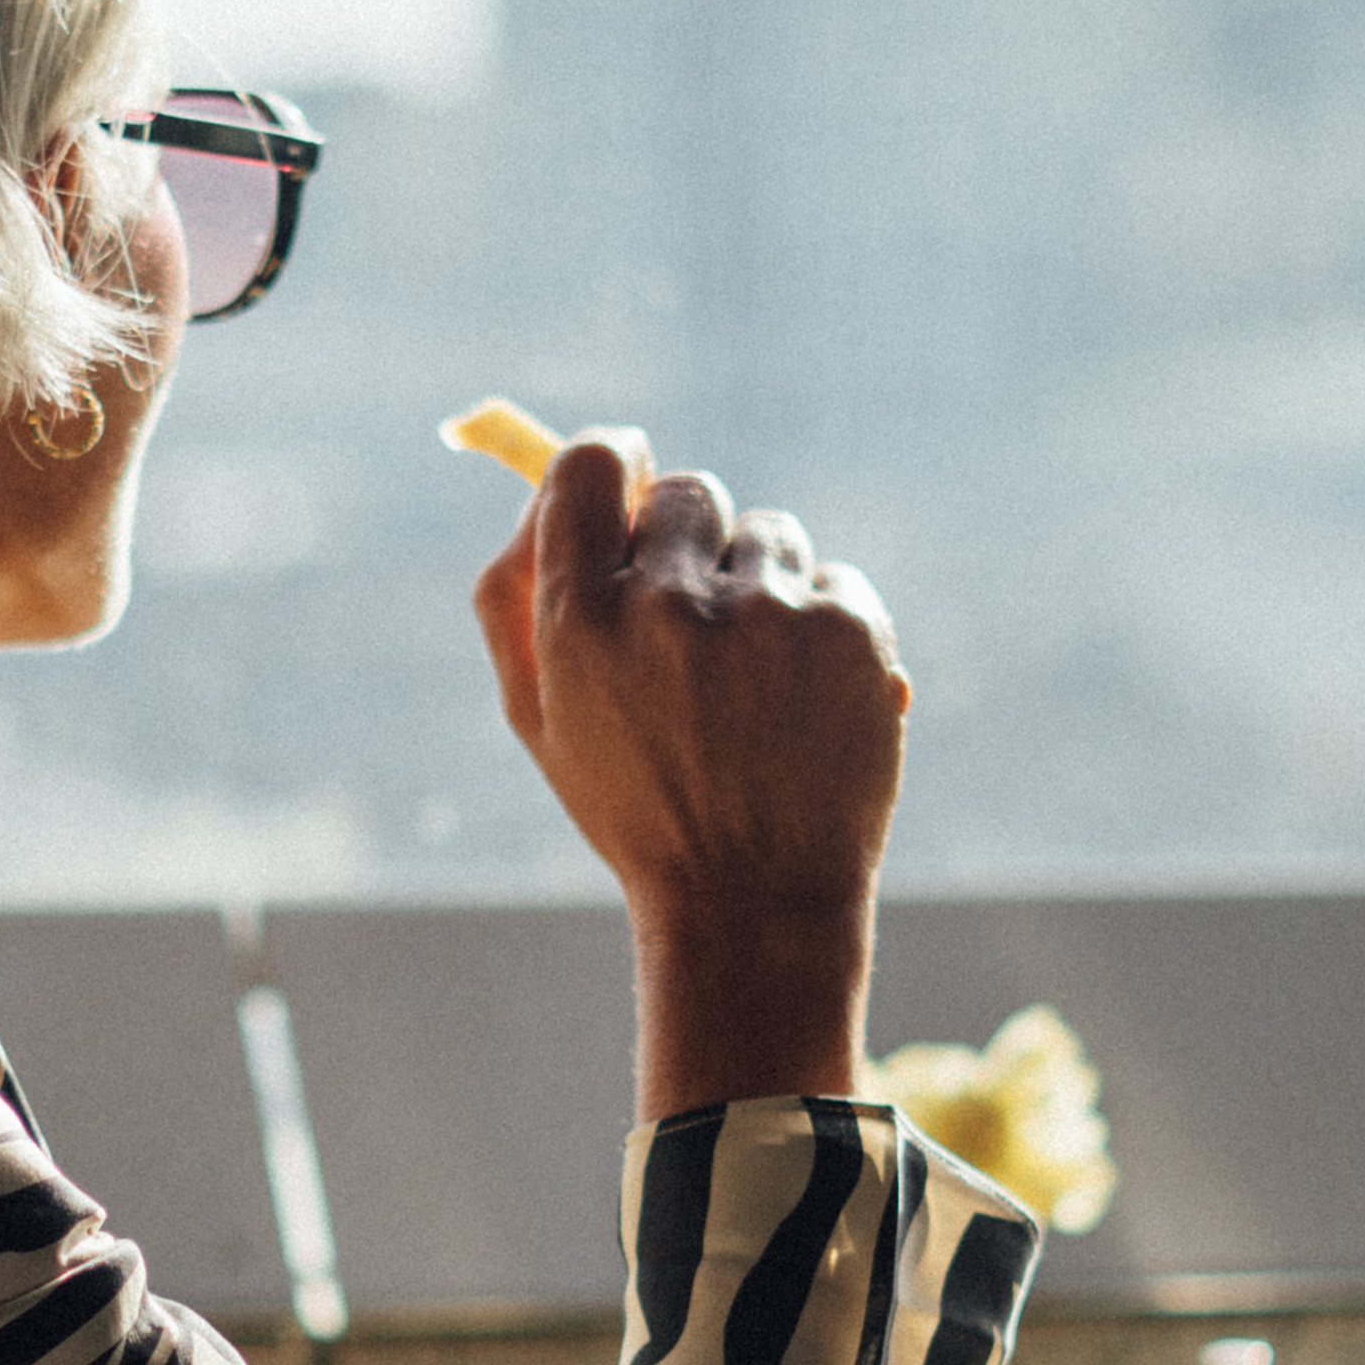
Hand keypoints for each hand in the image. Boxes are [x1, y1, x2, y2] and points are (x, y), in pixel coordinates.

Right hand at [471, 438, 907, 1108]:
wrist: (753, 904)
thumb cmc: (638, 808)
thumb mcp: (542, 717)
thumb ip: (517, 597)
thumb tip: (538, 487)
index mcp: (580, 621)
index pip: (590, 465)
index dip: (613, 460)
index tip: (632, 475)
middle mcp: (668, 604)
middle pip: (687, 490)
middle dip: (693, 541)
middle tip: (699, 619)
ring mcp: (766, 614)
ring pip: (769, 535)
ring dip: (764, 588)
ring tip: (757, 685)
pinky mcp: (847, 631)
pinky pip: (835, 580)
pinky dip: (828, 630)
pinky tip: (809, 702)